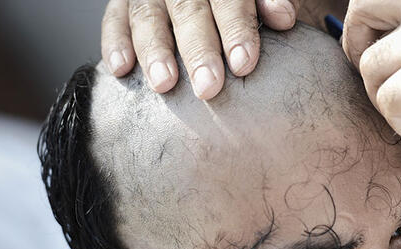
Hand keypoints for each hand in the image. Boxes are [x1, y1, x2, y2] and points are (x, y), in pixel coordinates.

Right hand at [101, 0, 300, 99]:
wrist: (222, 11)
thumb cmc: (258, 13)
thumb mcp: (274, 6)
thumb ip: (275, 3)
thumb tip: (284, 17)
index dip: (238, 26)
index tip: (245, 63)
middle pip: (190, 8)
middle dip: (199, 48)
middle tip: (209, 87)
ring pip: (149, 14)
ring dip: (156, 50)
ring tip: (165, 85)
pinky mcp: (127, 3)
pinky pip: (116, 18)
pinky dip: (116, 41)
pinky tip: (121, 69)